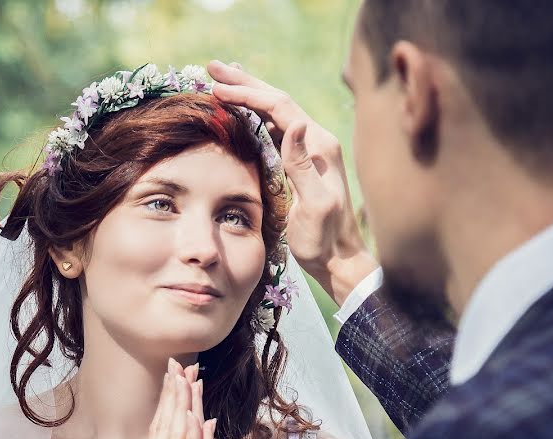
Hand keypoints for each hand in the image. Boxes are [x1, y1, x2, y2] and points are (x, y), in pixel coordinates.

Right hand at [207, 60, 379, 304]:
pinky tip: (241, 111)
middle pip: (278, 101)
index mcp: (319, 146)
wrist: (339, 258)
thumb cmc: (324, 240)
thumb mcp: (315, 206)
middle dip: (245, 82)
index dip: (248, 94)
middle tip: (213, 66)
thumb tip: (296, 125)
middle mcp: (317, 141)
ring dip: (249, 94)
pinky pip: (275, 128)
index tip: (217, 88)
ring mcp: (310, 150)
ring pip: (276, 112)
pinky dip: (254, 114)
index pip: (280, 108)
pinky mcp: (302, 162)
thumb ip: (304, 167)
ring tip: (222, 80)